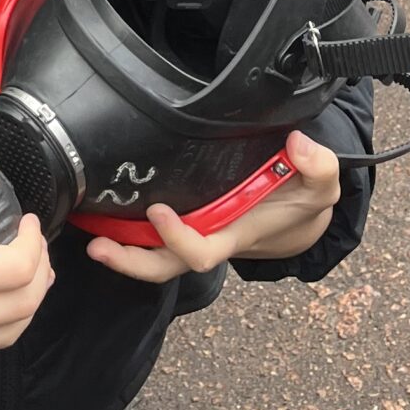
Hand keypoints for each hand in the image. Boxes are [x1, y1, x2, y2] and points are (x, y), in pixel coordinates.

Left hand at [83, 128, 340, 284]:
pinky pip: (153, 238)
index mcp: (234, 234)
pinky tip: (101, 217)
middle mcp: (209, 238)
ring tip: (88, 238)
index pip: (200, 251)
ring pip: (153, 256)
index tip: (157, 210)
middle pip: (165, 265)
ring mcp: (196, 233)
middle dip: (131, 261)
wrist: (300, 214)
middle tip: (97, 245)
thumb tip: (298, 144)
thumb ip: (317, 166)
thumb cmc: (302, 197)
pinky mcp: (188, 222)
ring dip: (121, 251)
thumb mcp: (321, 184)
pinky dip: (127, 233)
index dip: (177, 238)